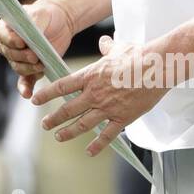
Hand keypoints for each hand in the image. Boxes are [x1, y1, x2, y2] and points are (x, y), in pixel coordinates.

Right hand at [0, 0, 74, 98]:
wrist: (59, 22)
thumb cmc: (46, 14)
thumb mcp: (40, 14)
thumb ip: (34, 23)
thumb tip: (29, 38)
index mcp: (4, 29)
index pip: (4, 37)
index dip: (12, 41)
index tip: (22, 42)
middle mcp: (7, 45)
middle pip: (11, 55)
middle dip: (23, 57)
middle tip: (35, 55)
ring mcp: (18, 59)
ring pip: (19, 68)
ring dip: (29, 69)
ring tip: (41, 65)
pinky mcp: (30, 68)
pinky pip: (24, 81)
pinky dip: (25, 88)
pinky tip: (27, 94)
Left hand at [31, 35, 167, 155]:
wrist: (157, 68)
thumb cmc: (139, 56)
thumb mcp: (119, 48)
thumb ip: (107, 47)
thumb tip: (104, 42)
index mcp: (90, 76)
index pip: (62, 87)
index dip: (46, 95)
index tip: (36, 100)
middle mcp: (95, 94)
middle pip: (68, 109)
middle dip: (54, 118)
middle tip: (44, 125)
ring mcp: (108, 108)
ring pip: (83, 124)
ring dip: (68, 132)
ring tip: (59, 137)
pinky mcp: (123, 118)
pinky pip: (107, 135)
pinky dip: (97, 145)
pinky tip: (89, 151)